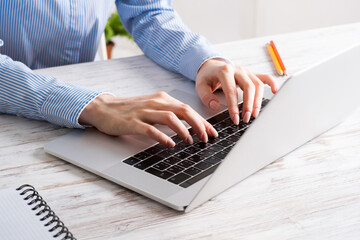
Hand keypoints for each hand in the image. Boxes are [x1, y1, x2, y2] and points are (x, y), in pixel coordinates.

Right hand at [79, 92, 217, 146]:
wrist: (103, 107)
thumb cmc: (130, 110)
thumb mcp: (153, 107)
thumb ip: (169, 113)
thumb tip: (189, 126)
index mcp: (162, 99)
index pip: (188, 109)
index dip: (202, 121)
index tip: (212, 132)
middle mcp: (156, 102)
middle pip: (184, 111)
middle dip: (199, 125)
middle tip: (207, 138)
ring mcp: (144, 112)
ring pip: (170, 117)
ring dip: (183, 130)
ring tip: (191, 141)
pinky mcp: (132, 122)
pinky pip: (150, 129)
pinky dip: (162, 136)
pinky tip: (169, 144)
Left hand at [196, 58, 277, 123]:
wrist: (211, 66)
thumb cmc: (207, 77)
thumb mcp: (200, 86)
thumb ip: (206, 96)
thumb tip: (215, 106)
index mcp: (224, 71)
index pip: (231, 90)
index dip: (234, 106)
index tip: (235, 118)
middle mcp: (237, 70)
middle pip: (248, 87)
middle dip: (248, 105)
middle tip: (246, 119)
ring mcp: (246, 71)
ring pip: (257, 84)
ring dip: (258, 101)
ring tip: (255, 114)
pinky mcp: (251, 74)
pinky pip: (264, 77)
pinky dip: (272, 83)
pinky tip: (275, 91)